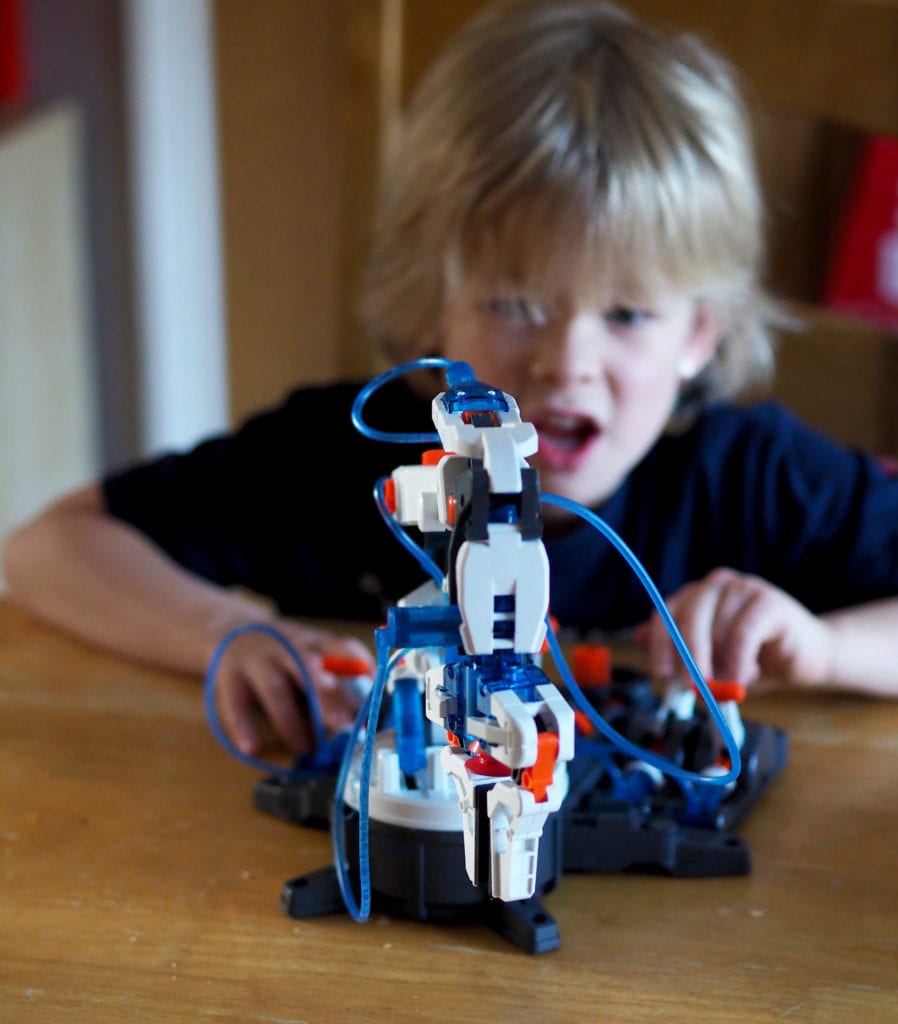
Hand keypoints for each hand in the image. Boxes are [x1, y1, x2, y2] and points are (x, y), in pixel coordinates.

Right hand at [210, 618, 374, 756]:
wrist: (233, 632)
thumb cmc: (288, 657)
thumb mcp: (314, 658)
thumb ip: (338, 685)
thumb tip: (365, 725)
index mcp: (317, 642)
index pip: (343, 648)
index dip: (361, 670)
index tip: (374, 696)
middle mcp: (288, 646)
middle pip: (308, 665)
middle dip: (326, 695)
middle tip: (342, 724)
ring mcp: (257, 660)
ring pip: (274, 687)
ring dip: (290, 721)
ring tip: (305, 748)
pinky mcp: (230, 677)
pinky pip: (235, 703)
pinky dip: (244, 726)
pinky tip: (253, 748)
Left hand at [640, 568, 833, 687]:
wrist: (808, 657)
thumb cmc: (754, 660)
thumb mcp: (710, 660)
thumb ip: (677, 650)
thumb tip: (635, 640)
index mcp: (694, 597)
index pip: (665, 614)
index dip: (659, 643)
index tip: (661, 672)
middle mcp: (715, 586)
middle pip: (688, 618)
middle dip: (687, 656)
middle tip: (692, 687)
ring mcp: (742, 588)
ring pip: (717, 628)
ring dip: (721, 663)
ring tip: (733, 684)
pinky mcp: (769, 601)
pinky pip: (743, 633)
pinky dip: (739, 661)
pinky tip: (743, 679)